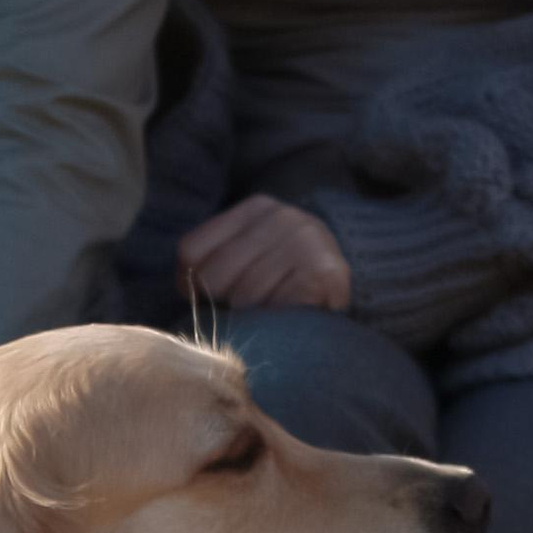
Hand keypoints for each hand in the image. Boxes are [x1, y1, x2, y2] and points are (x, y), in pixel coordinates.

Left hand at [179, 195, 352, 314]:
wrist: (346, 292)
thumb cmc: (287, 280)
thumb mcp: (250, 257)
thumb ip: (214, 263)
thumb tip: (186, 285)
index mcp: (256, 208)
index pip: (191, 251)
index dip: (190, 283)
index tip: (208, 297)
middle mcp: (283, 216)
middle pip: (212, 276)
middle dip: (222, 304)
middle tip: (247, 310)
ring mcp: (306, 241)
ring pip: (243, 298)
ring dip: (251, 318)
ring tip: (272, 313)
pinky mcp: (326, 272)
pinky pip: (275, 309)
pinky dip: (275, 324)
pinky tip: (288, 318)